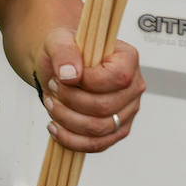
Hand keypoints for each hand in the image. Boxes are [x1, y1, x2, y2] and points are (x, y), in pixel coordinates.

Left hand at [36, 28, 144, 152]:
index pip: (117, 77)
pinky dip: (71, 139)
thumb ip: (64, 51)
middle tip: (52, 88)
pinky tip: (54, 126)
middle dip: (70, 100)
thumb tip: (70, 75)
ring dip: (67, 119)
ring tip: (51, 103)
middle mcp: (133, 87)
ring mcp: (127, 112)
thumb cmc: (64, 53)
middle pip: (105, 107)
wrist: (60, 70)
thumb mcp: (58, 40)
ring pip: (99, 129)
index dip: (87, 81)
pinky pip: (97, 144)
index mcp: (127, 59)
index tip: (62, 76)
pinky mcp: (116, 131)